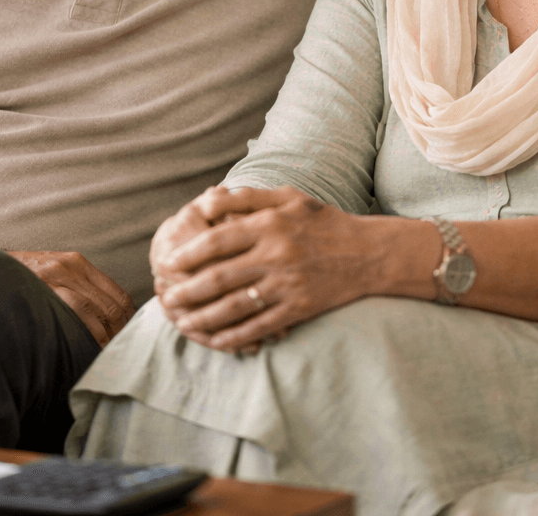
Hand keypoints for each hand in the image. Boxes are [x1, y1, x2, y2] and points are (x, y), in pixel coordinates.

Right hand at [9, 250, 134, 346]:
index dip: (128, 320)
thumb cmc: (19, 279)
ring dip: (104, 337)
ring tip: (104, 356)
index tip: (128, 338)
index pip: (118, 294)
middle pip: (111, 305)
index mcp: (78, 264)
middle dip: (119, 332)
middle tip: (118, 353)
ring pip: (96, 311)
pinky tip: (86, 348)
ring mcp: (57, 276)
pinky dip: (85, 333)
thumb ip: (75, 289)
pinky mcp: (43, 287)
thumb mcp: (50, 273)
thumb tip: (103, 322)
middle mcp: (72, 267)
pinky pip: (74, 312)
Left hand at [157, 188, 377, 352]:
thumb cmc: (324, 222)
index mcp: (270, 225)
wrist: (370, 253)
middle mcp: (276, 255)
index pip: (217, 240)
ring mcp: (287, 285)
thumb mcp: (289, 197)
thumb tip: (206, 202)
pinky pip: (260, 326)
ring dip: (204, 316)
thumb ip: (247, 197)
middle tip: (167, 297)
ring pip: (235, 306)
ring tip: (182, 321)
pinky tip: (216, 340)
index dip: (188, 253)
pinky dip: (235, 335)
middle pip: (220, 277)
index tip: (168, 262)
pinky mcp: (299, 308)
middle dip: (187, 289)